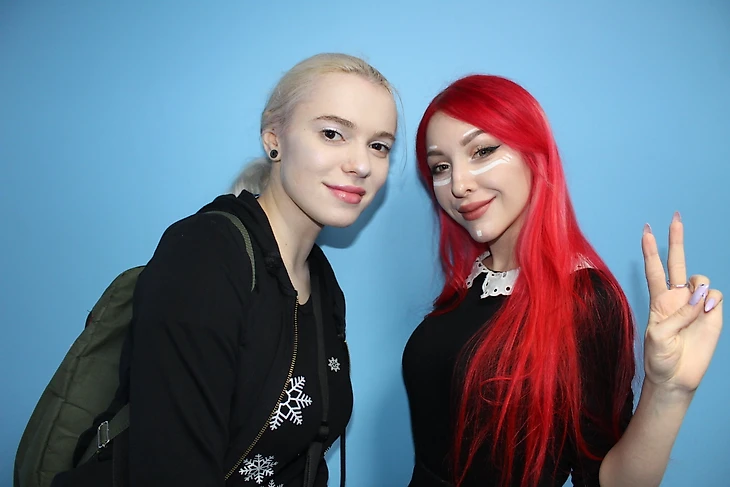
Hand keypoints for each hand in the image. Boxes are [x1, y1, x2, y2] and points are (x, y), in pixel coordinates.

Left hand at [641, 212, 722, 395]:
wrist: (676, 378)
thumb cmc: (660, 358)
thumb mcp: (658, 336)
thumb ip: (676, 315)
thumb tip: (699, 298)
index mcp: (658, 300)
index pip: (654, 269)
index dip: (650, 250)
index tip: (646, 229)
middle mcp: (677, 297)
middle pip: (676, 261)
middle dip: (675, 239)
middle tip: (675, 218)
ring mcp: (695, 304)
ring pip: (699, 279)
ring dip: (698, 287)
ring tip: (695, 307)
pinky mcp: (712, 313)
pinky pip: (716, 296)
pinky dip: (711, 300)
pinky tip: (706, 311)